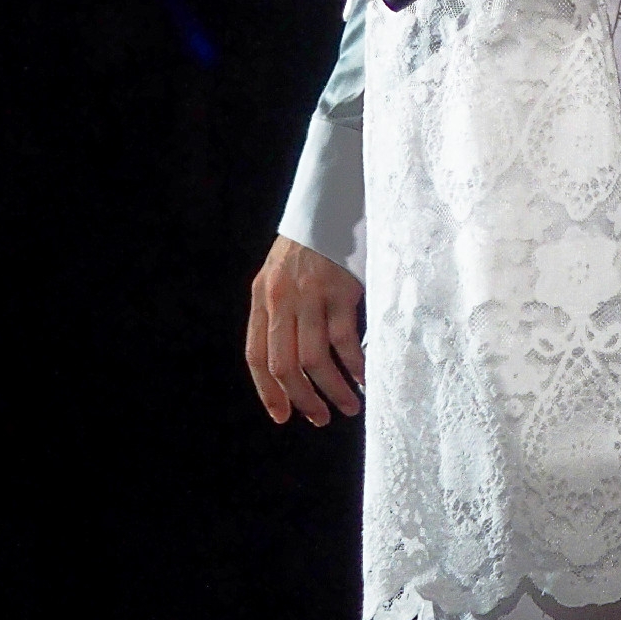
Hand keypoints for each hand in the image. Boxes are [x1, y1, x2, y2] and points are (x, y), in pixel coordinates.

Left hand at [245, 235, 363, 426]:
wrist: (331, 200)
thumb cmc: (310, 241)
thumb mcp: (281, 272)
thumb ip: (280, 309)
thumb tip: (291, 362)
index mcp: (262, 295)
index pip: (256, 356)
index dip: (268, 392)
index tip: (283, 416)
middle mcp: (280, 298)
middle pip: (284, 365)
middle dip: (302, 399)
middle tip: (320, 418)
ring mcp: (310, 294)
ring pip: (314, 360)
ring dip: (332, 391)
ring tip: (347, 407)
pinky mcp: (340, 289)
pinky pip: (344, 340)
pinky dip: (355, 365)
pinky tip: (364, 377)